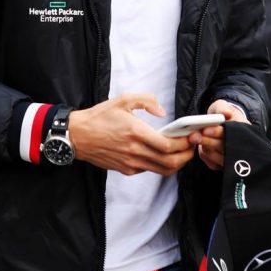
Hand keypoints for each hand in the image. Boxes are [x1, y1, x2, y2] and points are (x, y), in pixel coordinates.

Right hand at [68, 93, 196, 175]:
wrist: (77, 136)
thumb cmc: (99, 117)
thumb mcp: (122, 100)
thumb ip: (146, 100)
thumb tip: (162, 111)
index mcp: (135, 132)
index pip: (168, 145)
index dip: (184, 144)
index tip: (191, 137)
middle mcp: (134, 151)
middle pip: (169, 162)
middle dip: (186, 156)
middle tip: (193, 147)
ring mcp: (130, 163)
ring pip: (162, 170)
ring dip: (177, 163)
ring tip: (183, 152)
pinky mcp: (126, 169)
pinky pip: (149, 170)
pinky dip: (161, 165)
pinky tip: (164, 154)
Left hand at [198, 100, 249, 170]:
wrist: (221, 122)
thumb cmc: (222, 114)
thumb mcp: (222, 106)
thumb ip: (223, 108)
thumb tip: (226, 113)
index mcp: (242, 131)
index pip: (230, 134)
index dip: (217, 132)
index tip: (205, 129)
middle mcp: (239, 146)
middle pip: (224, 147)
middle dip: (208, 141)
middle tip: (194, 136)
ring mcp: (232, 157)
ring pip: (217, 156)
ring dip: (205, 147)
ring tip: (195, 138)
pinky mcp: (222, 164)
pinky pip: (212, 163)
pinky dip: (205, 155)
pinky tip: (201, 146)